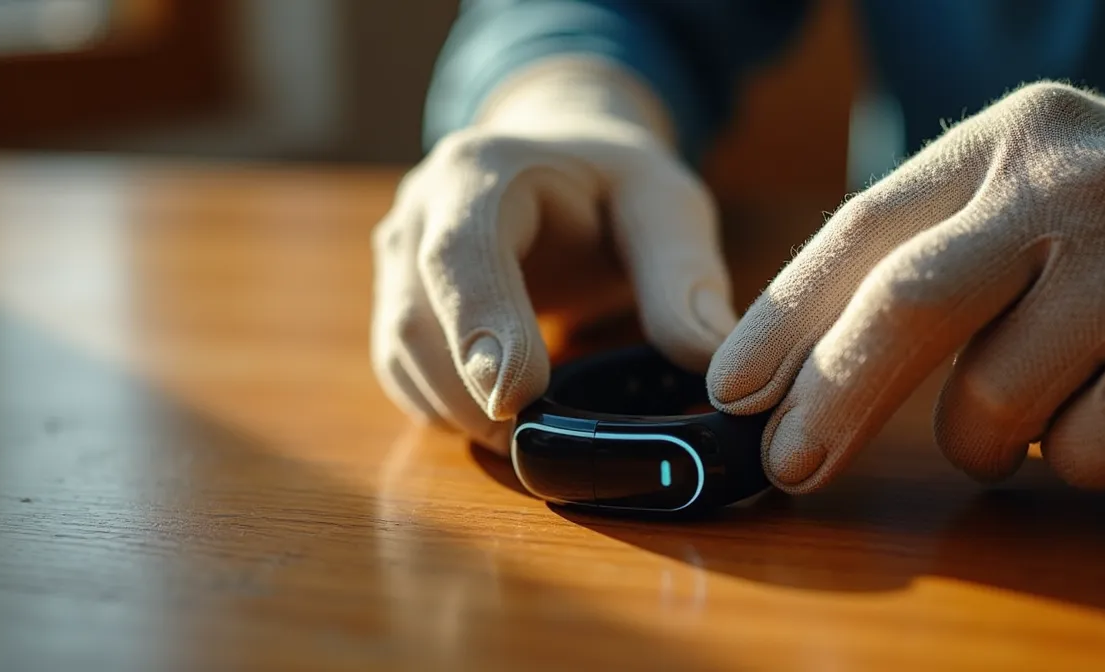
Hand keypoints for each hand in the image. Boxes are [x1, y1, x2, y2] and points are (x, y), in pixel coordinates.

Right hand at [371, 58, 737, 452]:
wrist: (561, 160)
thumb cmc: (612, 183)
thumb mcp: (664, 205)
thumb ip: (683, 277)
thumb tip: (707, 362)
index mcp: (481, 172)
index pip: (463, 252)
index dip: (483, 326)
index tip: (515, 396)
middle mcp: (421, 211)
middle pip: (416, 318)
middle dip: (469, 395)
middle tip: (534, 445)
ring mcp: (398, 259)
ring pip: (401, 355)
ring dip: (457, 413)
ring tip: (526, 441)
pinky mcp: (397, 302)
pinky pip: (402, 371)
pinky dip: (445, 409)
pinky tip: (498, 423)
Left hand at [708, 82, 1104, 491]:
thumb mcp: (1023, 195)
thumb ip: (923, 254)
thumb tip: (789, 374)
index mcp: (1008, 136)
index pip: (864, 226)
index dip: (782, 317)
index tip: (730, 386)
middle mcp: (1076, 183)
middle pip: (908, 306)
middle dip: (830, 398)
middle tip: (787, 463)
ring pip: (990, 404)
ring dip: (979, 436)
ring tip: (1031, 396)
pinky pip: (1077, 452)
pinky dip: (1069, 454)